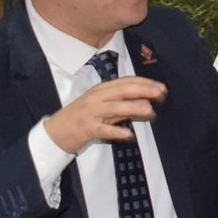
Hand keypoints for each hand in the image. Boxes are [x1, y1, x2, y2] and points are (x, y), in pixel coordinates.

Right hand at [44, 77, 166, 153]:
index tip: (161, 88)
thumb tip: (147, 104)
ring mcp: (90, 112)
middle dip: (142, 90)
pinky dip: (116, 131)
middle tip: (160, 93)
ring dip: (132, 107)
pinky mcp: (86, 128)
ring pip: (113, 107)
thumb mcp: (104, 109)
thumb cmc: (83, 118)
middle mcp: (96, 97)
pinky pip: (102, 129)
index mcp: (101, 90)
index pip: (125, 82)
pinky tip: (128, 135)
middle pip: (121, 90)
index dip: (144, 83)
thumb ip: (123, 106)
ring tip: (149, 110)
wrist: (56, 131)